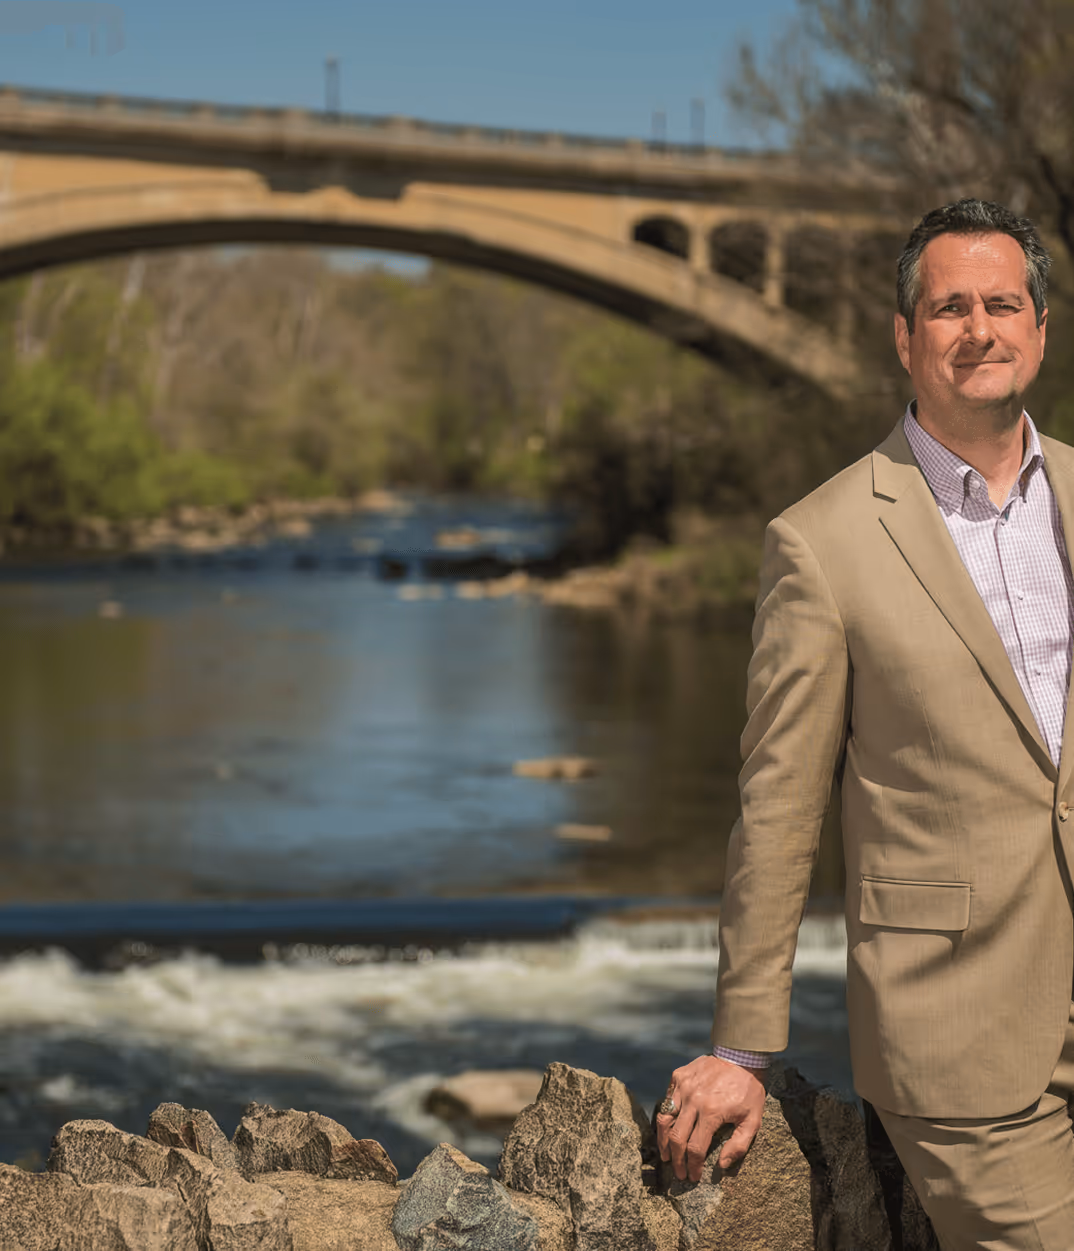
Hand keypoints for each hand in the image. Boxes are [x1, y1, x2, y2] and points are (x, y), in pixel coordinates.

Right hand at [655, 1054, 765, 1182]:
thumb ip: (738, 1145)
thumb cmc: (748, 1091)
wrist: (740, 1056)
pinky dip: (665, 1116)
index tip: (693, 1177)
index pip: (696, 1148)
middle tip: (678, 1172)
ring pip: (665, 1118)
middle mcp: (693, 1100)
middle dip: (676, 1160)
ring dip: (663, 1140)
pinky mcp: (678, 1076)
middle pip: (676, 1137)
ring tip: (666, 1154)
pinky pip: (667, 1100)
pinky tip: (669, 1127)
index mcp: (711, 1113)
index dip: (693, 1166)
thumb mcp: (753, 1120)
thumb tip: (721, 1165)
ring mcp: (683, 1086)